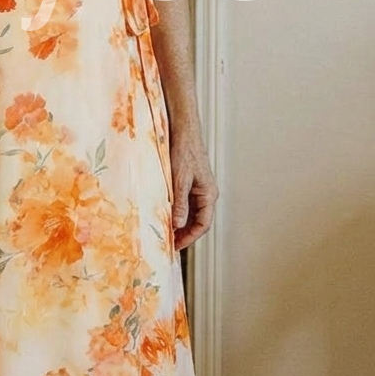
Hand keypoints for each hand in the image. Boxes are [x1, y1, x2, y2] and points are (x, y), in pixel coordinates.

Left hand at [171, 130, 218, 250]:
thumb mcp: (179, 179)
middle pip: (198, 221)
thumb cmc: (184, 151)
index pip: (203, 224)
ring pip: (191, 213)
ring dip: (180, 224)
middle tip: (169, 244)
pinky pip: (186, 203)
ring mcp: (199, 188)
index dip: (190, 238)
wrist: (183, 129)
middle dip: (184, 234)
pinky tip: (165, 215)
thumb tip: (178, 226)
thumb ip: (180, 203)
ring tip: (166, 233)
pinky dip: (177, 211)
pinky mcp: (190, 182)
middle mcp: (206, 193)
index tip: (176, 247)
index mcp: (209, 194)